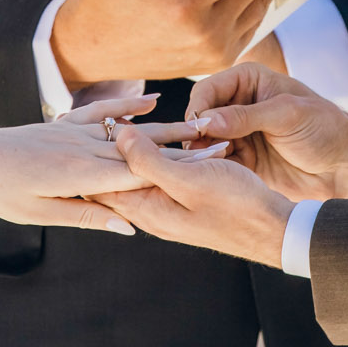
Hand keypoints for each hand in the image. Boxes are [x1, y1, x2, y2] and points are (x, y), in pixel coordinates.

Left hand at [0, 96, 202, 234]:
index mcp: (79, 174)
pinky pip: (102, 112)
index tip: (214, 164)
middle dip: (183, 146)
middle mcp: (81, 147)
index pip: (140, 171)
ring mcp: (73, 131)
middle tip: (221, 142)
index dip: (179, 167)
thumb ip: (87, 216)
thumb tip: (129, 226)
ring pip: (128, 130)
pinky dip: (127, 105)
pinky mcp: (63, 124)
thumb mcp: (40, 214)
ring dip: (165, 128)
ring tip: (200, 125)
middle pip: (142, 148)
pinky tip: (152, 100)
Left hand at [95, 126, 294, 266]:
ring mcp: (169, 206)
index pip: (100, 185)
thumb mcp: (190, 181)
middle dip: (103, 150)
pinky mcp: (186, 198)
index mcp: (147, 210)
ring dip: (131, 148)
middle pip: (115, 179)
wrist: (274, 228)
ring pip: (139, 174)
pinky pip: (160, 174)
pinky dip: (155, 153)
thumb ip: (150, 162)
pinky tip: (156, 137)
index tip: (73, 129)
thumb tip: (118, 136)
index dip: (87, 156)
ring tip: (117, 119)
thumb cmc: (237, 206)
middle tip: (89, 118)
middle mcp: (153, 212)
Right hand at [186, 64, 347, 200]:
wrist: (347, 164)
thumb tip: (206, 120)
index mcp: (247, 81)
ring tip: (215, 166)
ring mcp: (238, 134)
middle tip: (203, 153)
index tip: (198, 130)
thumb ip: (246, 116)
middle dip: (197, 136)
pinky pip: (216, 164)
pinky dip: (214, 171)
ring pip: (203, 144)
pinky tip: (221, 178)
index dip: (198, 110)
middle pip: (200, 118)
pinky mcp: (242, 160)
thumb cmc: (325, 128)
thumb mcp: (287, 115)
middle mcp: (237, 105)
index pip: (207, 91)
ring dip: (204, 156)